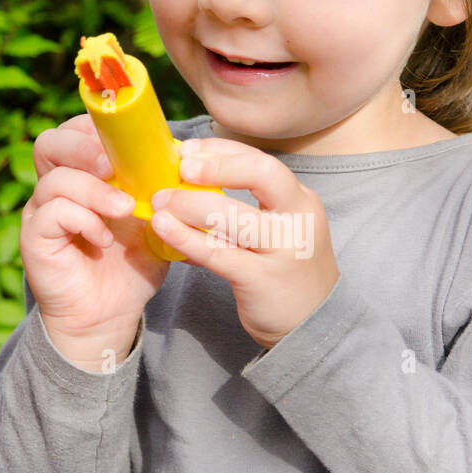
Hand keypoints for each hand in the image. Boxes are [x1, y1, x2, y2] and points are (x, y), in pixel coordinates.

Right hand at [20, 113, 169, 365]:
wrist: (111, 316)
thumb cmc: (131, 265)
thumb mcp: (154, 220)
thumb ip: (160, 189)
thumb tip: (185, 156)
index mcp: (82, 174)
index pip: (76, 130)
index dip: (97, 127)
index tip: (132, 141)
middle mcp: (55, 187)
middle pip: (52, 142)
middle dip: (86, 146)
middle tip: (116, 164)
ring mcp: (42, 212)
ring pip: (54, 178)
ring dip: (94, 189)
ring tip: (125, 209)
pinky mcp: (35, 239)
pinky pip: (51, 213)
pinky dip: (83, 220)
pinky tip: (105, 239)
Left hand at [150, 138, 339, 348]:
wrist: (311, 323)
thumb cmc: (284, 269)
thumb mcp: (280, 229)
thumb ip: (246, 206)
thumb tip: (190, 179)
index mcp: (300, 201)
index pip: (262, 162)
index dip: (223, 151)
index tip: (188, 149)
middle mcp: (298, 219)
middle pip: (261, 174)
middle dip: (218, 166)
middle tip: (180, 167)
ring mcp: (283, 250)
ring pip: (234, 216)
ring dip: (190, 204)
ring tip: (159, 201)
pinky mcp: (261, 280)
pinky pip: (218, 253)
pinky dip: (186, 238)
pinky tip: (163, 229)